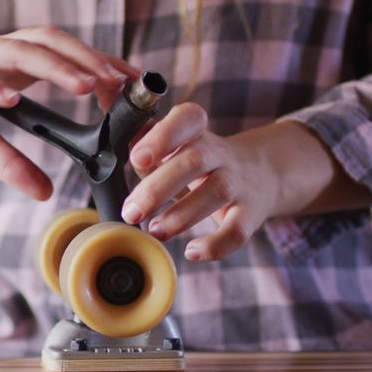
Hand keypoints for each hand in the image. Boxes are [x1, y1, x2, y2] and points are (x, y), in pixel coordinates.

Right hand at [0, 27, 138, 200]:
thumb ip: (11, 164)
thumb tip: (45, 192)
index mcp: (7, 70)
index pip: (61, 58)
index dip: (97, 66)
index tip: (133, 88)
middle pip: (47, 44)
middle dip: (87, 60)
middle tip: (121, 85)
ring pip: (14, 50)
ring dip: (53, 65)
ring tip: (85, 83)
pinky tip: (10, 96)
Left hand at [121, 105, 370, 260]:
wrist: (261, 173)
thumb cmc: (199, 161)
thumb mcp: (174, 145)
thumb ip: (142, 141)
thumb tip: (110, 142)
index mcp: (196, 131)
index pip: (186, 119)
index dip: (162, 136)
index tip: (138, 158)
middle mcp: (219, 153)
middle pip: (195, 160)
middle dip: (157, 188)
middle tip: (131, 212)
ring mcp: (238, 182)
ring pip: (216, 193)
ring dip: (181, 216)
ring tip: (155, 231)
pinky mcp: (250, 213)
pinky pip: (238, 230)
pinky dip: (216, 245)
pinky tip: (192, 252)